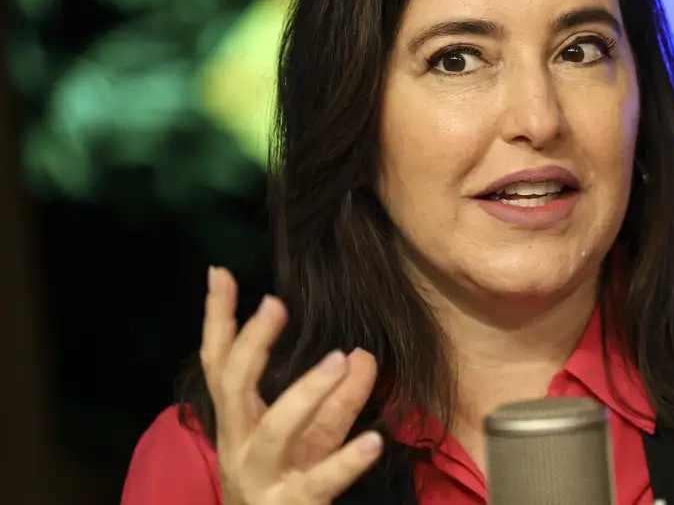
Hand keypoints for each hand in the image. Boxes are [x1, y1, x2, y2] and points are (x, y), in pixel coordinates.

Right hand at [201, 266, 382, 504]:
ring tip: (339, 358)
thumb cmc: (290, 487)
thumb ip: (339, 399)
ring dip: (304, 393)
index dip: (217, 320)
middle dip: (252, 346)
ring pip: (274, 432)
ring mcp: (263, 479)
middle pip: (234, 390)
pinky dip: (346, 460)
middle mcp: (239, 447)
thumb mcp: (317, 438)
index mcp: (238, 424)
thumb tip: (363, 355)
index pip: (220, 364)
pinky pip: (319, 481)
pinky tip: (374, 440)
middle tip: (275, 304)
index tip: (220, 273)